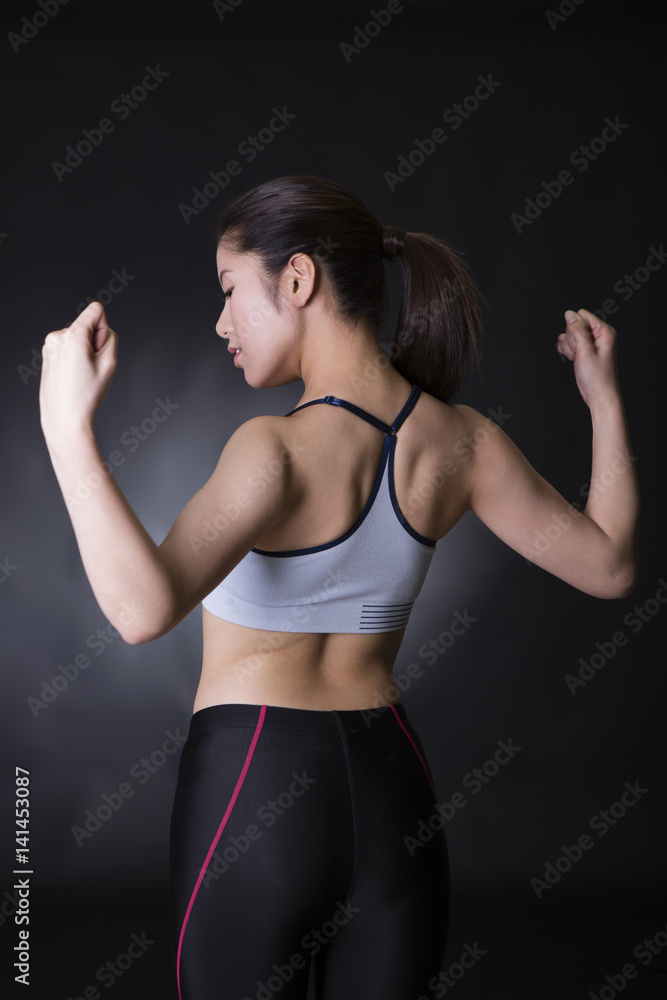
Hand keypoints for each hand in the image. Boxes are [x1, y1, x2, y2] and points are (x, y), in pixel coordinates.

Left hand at [39, 301, 117, 440]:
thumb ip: (111, 338)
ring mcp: (49, 346)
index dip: (104, 329)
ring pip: (78, 338)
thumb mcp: (110, 363)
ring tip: (82, 375)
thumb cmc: (86, 395)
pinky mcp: (47, 355)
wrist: (64, 418)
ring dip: (84, 352)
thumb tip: (102, 329)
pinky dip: (74, 358)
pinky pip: (68, 348)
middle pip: (87, 326)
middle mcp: (57, 337)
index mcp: (72, 335)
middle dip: (94, 344)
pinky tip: (73, 377)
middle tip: (92, 368)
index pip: (96, 310)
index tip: (99, 350)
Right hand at [556, 308, 619, 408]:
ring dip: (569, 347)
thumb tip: (569, 314)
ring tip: (578, 358)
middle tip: (580, 354)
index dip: (576, 328)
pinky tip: (575, 359)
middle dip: (572, 339)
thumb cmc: (597, 377)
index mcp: (604, 331)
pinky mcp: (583, 349)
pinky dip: (567, 351)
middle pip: (574, 324)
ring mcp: (590, 342)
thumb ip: (577, 330)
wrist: (598, 394)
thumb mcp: (585, 351)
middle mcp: (598, 335)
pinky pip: (568, 343)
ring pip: (569, 334)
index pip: (582, 316)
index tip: (581, 344)